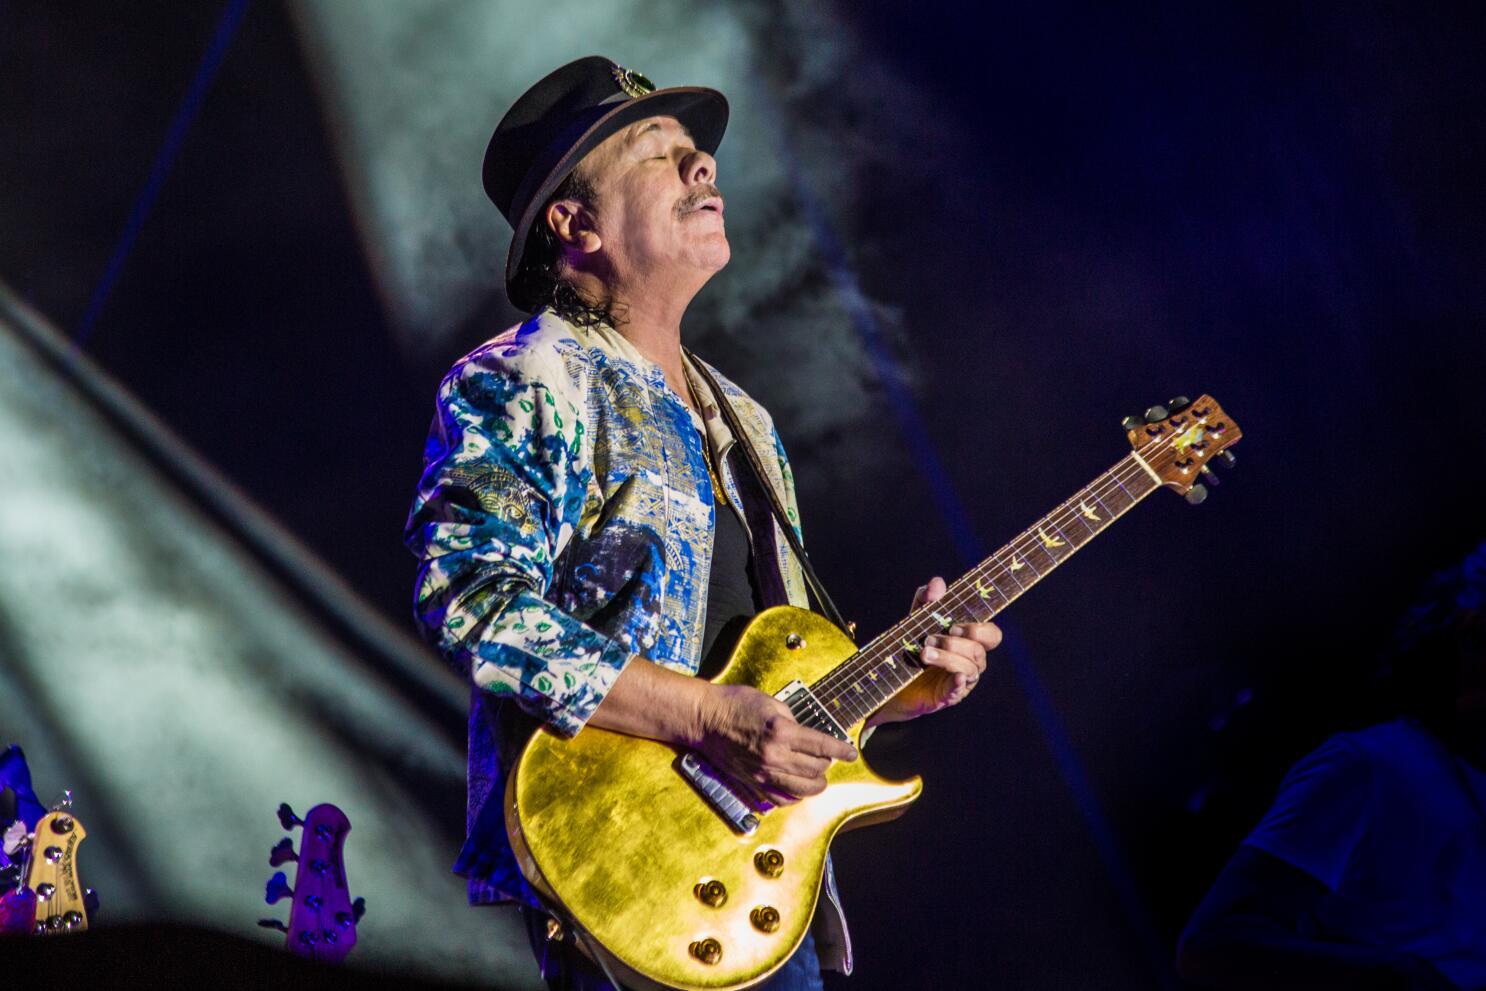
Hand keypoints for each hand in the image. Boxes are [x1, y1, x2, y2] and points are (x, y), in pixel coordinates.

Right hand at [692, 683, 857, 808]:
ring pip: (803, 789)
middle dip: (828, 764)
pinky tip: (798, 787)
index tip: (851, 752)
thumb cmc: (734, 704)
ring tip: (817, 774)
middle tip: (828, 756)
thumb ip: (792, 720)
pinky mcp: (753, 783)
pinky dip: (795, 796)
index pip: (822, 746)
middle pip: (816, 770)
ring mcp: (763, 773)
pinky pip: (782, 799)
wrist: (704, 719)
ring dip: (816, 783)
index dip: (842, 750)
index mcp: (782, 732)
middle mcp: (775, 756)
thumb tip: (806, 735)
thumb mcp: (770, 702)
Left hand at [866, 576, 1000, 726]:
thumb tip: (937, 582)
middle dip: (957, 643)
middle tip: (932, 637)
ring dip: (947, 657)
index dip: (981, 630)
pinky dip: (959, 681)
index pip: (992, 636)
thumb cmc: (912, 645)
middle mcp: (970, 662)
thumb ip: (927, 599)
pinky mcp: (947, 696)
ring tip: (923, 652)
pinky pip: (960, 690)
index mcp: (969, 642)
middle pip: (979, 651)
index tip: (955, 625)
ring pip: (969, 668)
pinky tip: (955, 676)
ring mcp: (961, 681)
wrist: (890, 678)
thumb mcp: (917, 618)